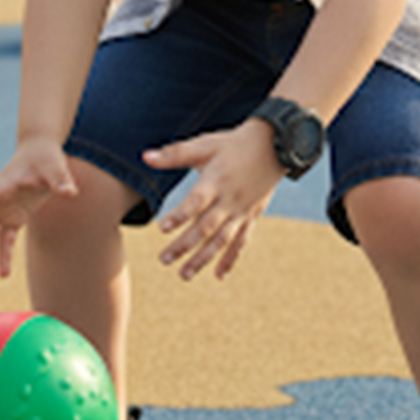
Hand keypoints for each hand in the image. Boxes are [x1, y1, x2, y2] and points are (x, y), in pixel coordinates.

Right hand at [0, 141, 78, 280]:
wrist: (42, 153)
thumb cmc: (46, 157)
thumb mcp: (55, 167)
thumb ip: (60, 180)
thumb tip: (71, 192)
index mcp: (0, 185)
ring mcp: (3, 211)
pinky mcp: (14, 219)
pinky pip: (5, 240)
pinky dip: (4, 256)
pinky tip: (4, 274)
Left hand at [145, 119, 281, 280]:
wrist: (274, 145)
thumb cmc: (234, 144)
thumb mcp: (205, 145)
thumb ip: (175, 154)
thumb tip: (145, 157)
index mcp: (216, 180)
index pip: (196, 202)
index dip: (180, 215)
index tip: (162, 229)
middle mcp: (229, 199)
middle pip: (206, 227)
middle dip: (184, 245)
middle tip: (164, 260)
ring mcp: (242, 211)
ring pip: (222, 240)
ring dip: (203, 259)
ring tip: (184, 274)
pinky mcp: (251, 216)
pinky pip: (241, 241)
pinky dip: (230, 259)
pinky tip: (219, 275)